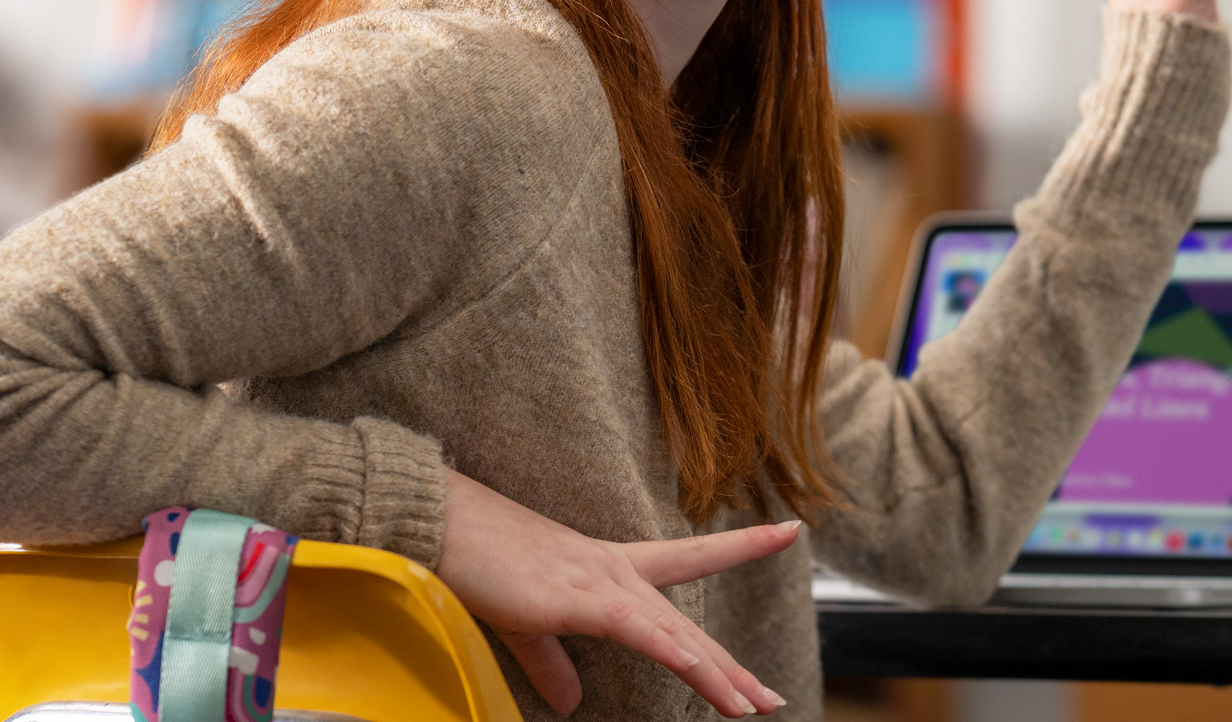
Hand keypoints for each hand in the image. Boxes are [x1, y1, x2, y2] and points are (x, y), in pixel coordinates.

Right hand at [435, 470, 798, 716]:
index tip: (789, 531)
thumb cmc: (479, 564)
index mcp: (609, 570)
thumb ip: (553, 664)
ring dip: (715, 674)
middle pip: (689, 624)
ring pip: (674, 634)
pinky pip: (636, 628)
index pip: (689, 558)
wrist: (442, 527)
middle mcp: (617, 572)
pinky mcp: (578, 598)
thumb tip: (570, 701)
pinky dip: (670, 650)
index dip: (742, 545)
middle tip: (772, 697)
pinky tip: (700, 669)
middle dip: (732, 666)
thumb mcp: (525, 622)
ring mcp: (601, 582)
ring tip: (751, 704)